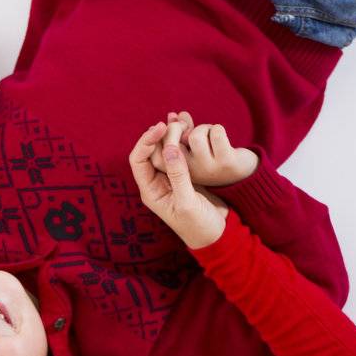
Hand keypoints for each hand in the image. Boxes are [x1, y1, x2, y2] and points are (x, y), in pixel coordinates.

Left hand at [129, 119, 228, 250]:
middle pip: (149, 151)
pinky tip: (190, 128)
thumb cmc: (199, 225)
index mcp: (150, 191)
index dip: (146, 141)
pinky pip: (179, 153)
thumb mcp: (188, 202)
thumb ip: (178, 175)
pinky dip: (182, 140)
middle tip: (176, 122)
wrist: (217, 234)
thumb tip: (169, 148)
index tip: (162, 127)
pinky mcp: (185, 174)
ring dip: (171, 134)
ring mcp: (170, 178)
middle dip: (160, 134)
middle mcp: (156, 182)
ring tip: (183, 121)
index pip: (138, 160)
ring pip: (164, 149)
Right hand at [150, 110, 256, 187]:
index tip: (174, 124)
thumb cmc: (212, 157)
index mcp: (178, 172)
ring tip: (211, 136)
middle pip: (172, 143)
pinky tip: (222, 138)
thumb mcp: (193, 147)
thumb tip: (173, 115)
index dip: (161, 134)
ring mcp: (208, 169)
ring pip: (196, 135)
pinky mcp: (226, 162)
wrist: (242, 174)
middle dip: (180, 126)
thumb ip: (182, 131)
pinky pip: (217, 133)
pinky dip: (218, 129)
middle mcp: (190, 173)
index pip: (155, 155)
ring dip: (204, 128)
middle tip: (191, 126)